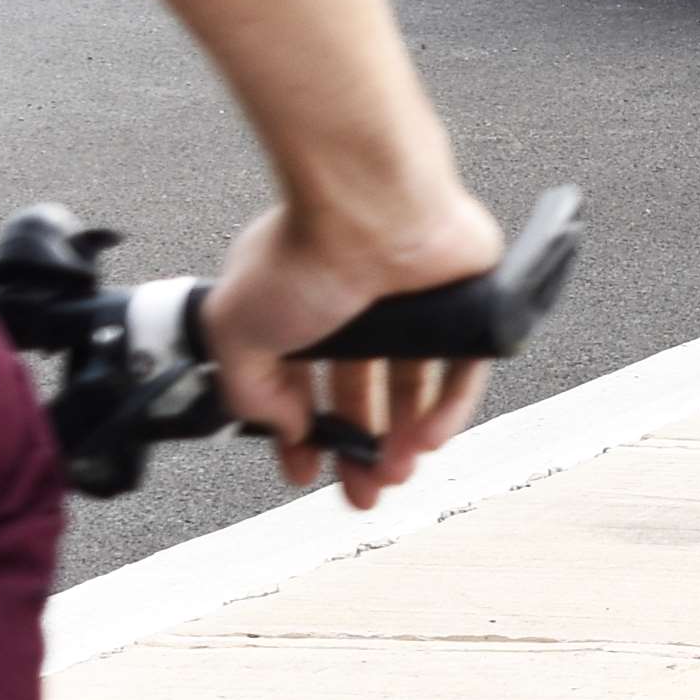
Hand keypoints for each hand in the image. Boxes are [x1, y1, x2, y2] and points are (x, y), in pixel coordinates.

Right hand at [203, 185, 509, 507]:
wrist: (370, 207)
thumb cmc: (303, 250)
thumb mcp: (237, 333)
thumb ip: (250, 391)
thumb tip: (286, 428)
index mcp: (301, 304)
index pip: (303, 382)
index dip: (303, 432)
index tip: (304, 470)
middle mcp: (358, 303)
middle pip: (363, 391)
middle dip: (359, 449)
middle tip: (360, 492)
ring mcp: (414, 303)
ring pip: (413, 386)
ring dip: (401, 439)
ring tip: (392, 475)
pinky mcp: (462, 304)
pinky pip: (461, 370)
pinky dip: (445, 412)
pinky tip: (424, 441)